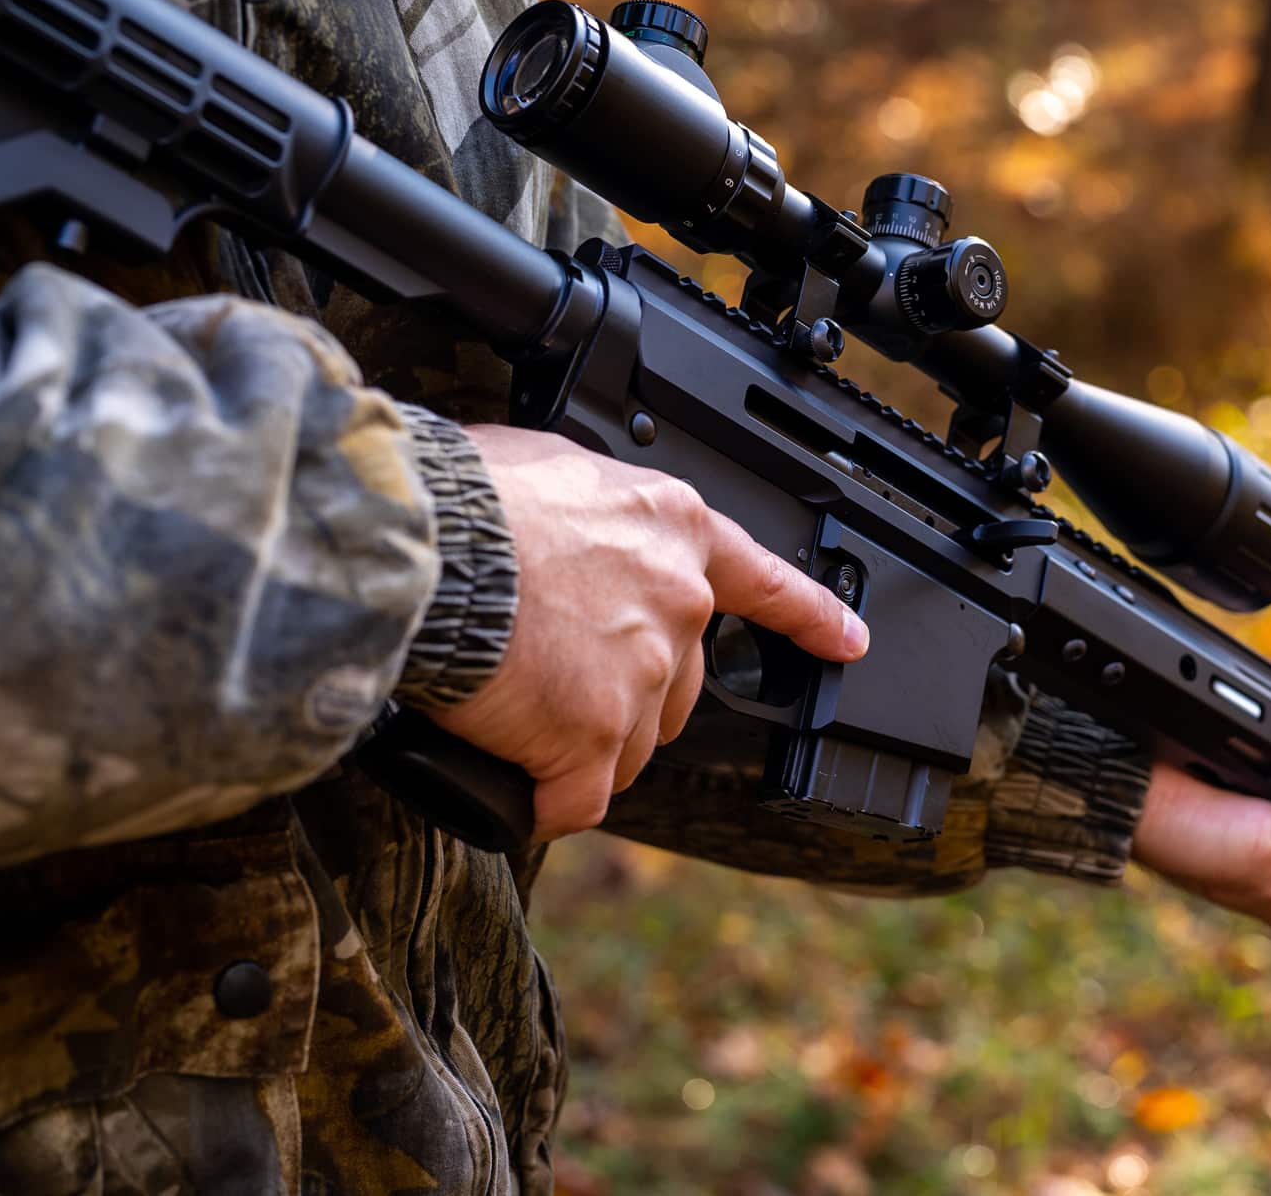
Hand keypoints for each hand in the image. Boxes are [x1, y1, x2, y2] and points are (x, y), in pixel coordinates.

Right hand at [425, 426, 867, 840]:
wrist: (423, 545)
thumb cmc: (464, 498)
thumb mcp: (550, 465)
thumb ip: (591, 513)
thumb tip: (568, 533)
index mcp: (672, 527)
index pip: (762, 580)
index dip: (809, 616)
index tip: (847, 640)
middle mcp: (676, 600)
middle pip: (676, 684)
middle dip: (623, 694)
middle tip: (551, 676)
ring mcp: (641, 672)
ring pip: (624, 745)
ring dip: (576, 747)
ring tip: (510, 711)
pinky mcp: (591, 734)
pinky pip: (577, 800)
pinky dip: (546, 805)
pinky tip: (519, 797)